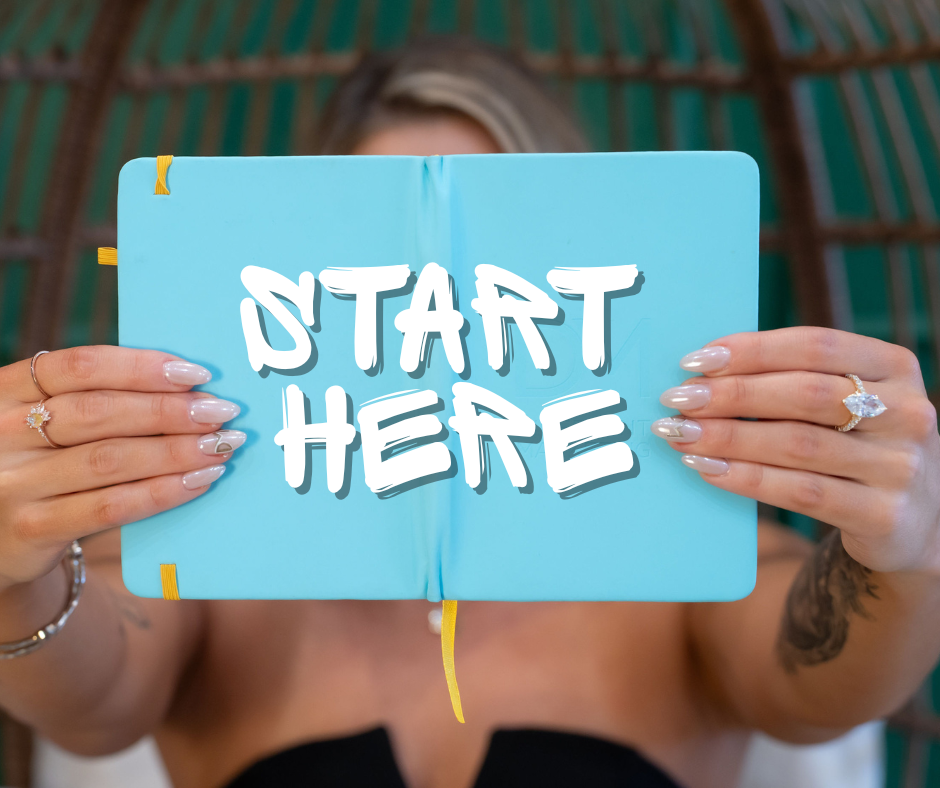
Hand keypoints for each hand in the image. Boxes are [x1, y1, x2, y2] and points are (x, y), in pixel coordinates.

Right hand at [0, 347, 243, 591]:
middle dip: (170, 410)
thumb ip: (100, 399)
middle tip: (222, 411)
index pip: (80, 366)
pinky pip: (110, 507)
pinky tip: (199, 481)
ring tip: (221, 445)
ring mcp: (14, 483)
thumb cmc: (43, 463)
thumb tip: (191, 387)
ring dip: (176, 451)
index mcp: (8, 390)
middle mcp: (4, 432)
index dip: (143, 367)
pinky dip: (162, 492)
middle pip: (100, 411)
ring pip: (110, 459)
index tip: (197, 374)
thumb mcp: (50, 424)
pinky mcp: (31, 529)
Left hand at [652, 327, 939, 575]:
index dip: (751, 349)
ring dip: (728, 437)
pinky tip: (706, 468)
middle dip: (731, 395)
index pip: (816, 346)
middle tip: (676, 400)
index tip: (695, 360)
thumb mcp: (844, 403)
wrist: (910, 523)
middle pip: (804, 394)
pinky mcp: (884, 515)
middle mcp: (907, 412)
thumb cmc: (855, 445)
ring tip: (679, 435)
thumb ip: (792, 380)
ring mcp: (900, 466)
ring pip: (797, 445)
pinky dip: (746, 478)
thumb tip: (703, 372)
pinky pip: (801, 493)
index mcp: (896, 367)